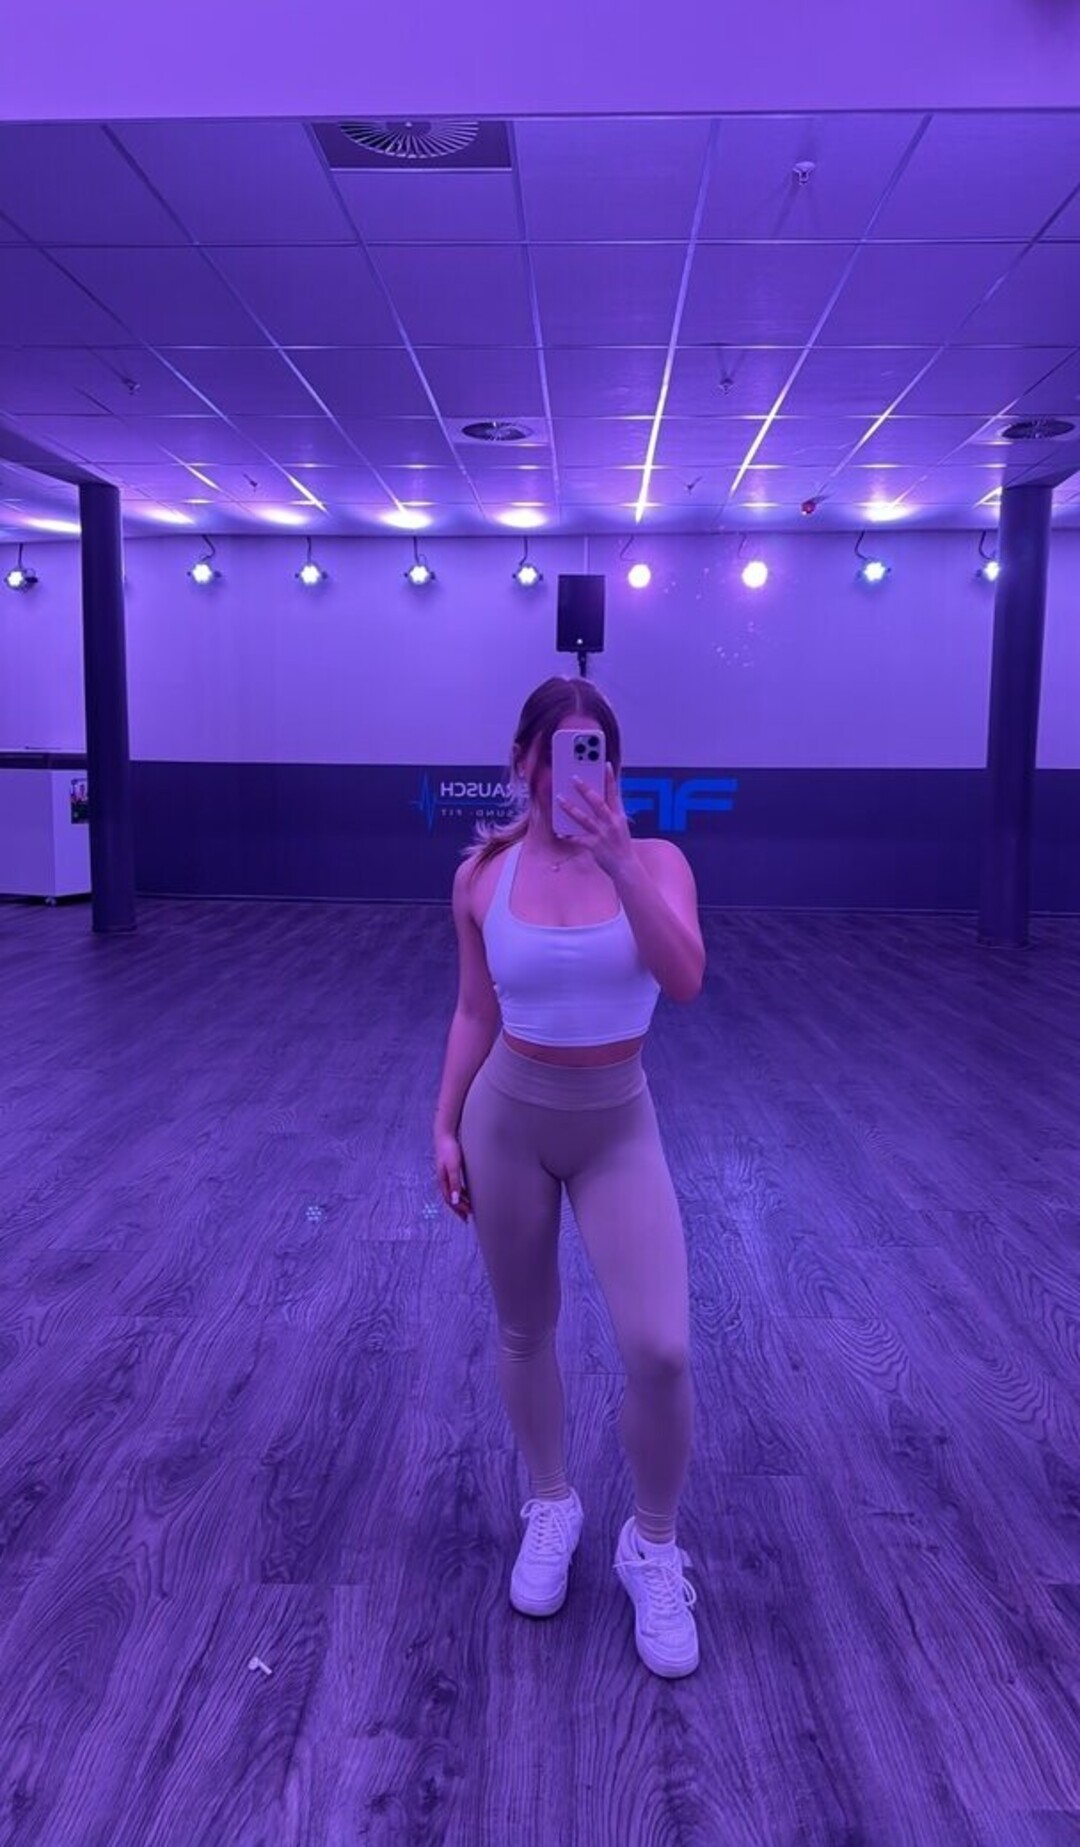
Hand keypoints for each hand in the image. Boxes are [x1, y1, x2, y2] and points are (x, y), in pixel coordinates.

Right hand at [434, 1131, 470, 1220]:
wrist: (444, 1135)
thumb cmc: (449, 1150)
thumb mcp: (453, 1167)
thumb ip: (454, 1183)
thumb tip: (454, 1199)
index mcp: (443, 1181)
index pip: (450, 1200)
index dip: (458, 1209)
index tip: (467, 1216)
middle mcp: (443, 1180)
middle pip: (450, 1199)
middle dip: (458, 1208)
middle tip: (467, 1218)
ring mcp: (446, 1175)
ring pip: (452, 1193)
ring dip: (460, 1201)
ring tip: (468, 1208)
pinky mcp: (450, 1170)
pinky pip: (455, 1186)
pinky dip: (460, 1192)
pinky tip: (467, 1194)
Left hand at [556, 761, 634, 878]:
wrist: (625, 866)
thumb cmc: (622, 845)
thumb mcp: (621, 825)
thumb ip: (613, 811)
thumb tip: (607, 797)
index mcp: (619, 816)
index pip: (614, 793)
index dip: (609, 778)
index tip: (604, 764)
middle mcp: (611, 823)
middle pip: (597, 802)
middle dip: (584, 789)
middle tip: (573, 778)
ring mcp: (602, 834)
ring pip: (583, 818)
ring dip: (570, 808)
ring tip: (559, 799)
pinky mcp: (594, 845)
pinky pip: (577, 838)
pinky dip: (568, 835)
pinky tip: (559, 831)